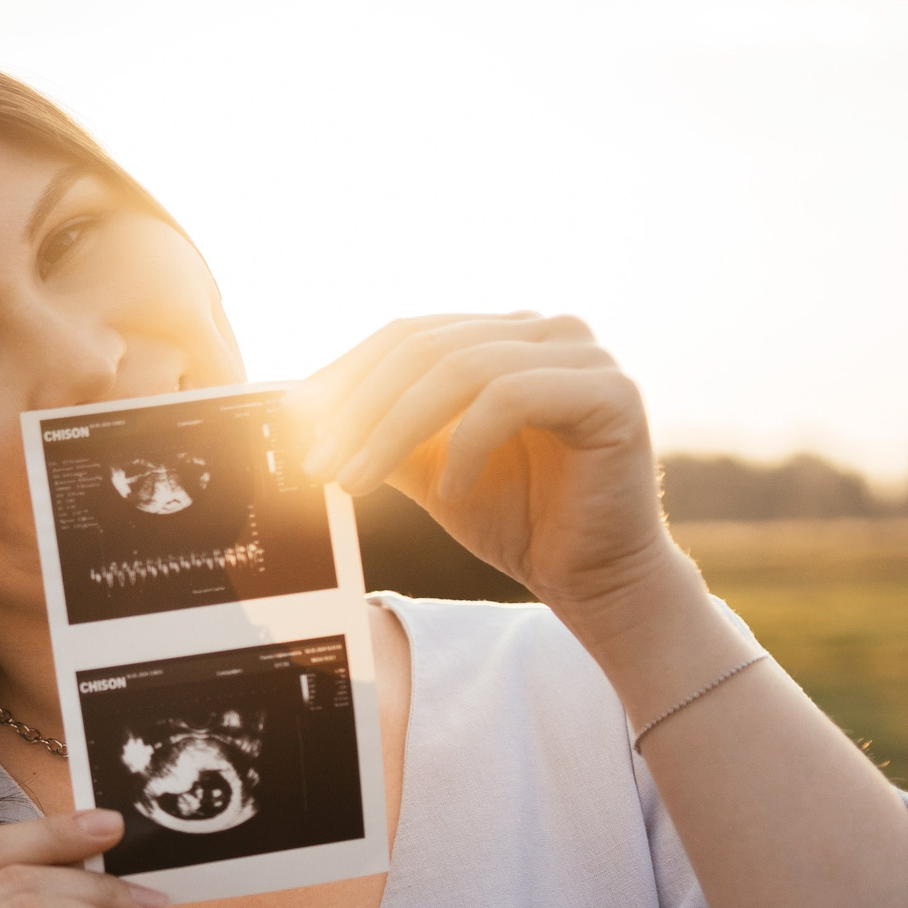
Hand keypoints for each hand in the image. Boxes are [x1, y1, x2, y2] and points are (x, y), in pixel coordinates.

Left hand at [292, 311, 678, 612]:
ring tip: (357, 481)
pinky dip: (466, 444)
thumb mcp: (427, 466)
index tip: (296, 419)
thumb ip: (382, 430)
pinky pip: (512, 398)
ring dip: (394, 429)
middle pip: (426, 347)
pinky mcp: (611, 393)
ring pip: (460, 369)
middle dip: (359, 408)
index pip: (408, 334)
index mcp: (502, 336)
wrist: (589, 576)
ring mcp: (583, 356)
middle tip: (317, 461)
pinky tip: (450, 490)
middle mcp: (545, 331)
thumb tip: (304, 409)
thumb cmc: (515, 518)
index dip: (346, 372)